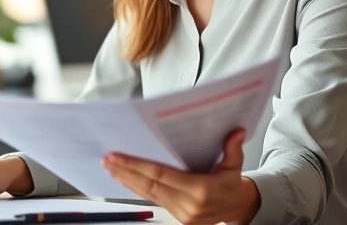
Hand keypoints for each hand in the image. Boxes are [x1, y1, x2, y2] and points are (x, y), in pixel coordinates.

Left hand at [102, 130, 259, 224]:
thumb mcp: (235, 165)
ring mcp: (182, 213)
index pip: (162, 175)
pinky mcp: (178, 217)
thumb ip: (233, 148)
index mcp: (201, 189)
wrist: (238, 208)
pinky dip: (138, 189)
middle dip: (126, 172)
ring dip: (128, 181)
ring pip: (149, 195)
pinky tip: (127, 180)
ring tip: (111, 168)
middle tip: (108, 159)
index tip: (119, 157)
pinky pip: (154, 201)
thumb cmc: (232, 185)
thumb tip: (236, 131)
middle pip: (150, 186)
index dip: (137, 165)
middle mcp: (189, 204)